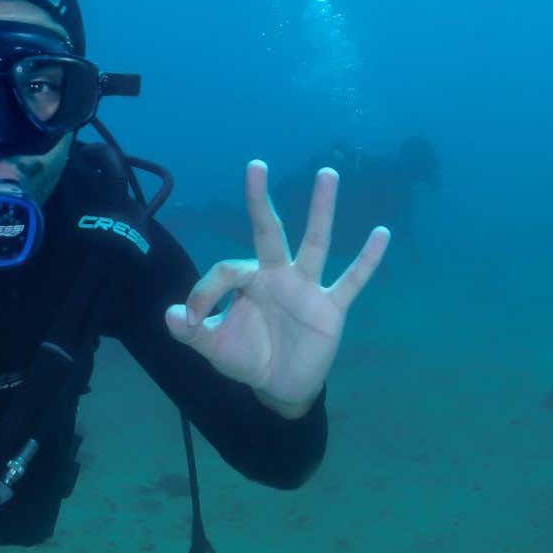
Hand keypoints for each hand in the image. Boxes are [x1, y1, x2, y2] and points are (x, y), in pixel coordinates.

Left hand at [165, 160, 388, 416]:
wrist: (280, 387)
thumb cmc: (248, 358)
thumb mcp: (214, 347)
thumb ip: (190, 332)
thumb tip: (170, 315)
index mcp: (250, 280)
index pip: (227, 270)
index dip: (205, 292)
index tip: (193, 320)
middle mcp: (279, 275)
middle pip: (269, 231)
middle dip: (260, 201)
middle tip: (255, 165)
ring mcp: (307, 288)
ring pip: (314, 243)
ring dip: (320, 210)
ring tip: (326, 174)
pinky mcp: (330, 308)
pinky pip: (352, 281)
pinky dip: (368, 260)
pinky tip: (382, 234)